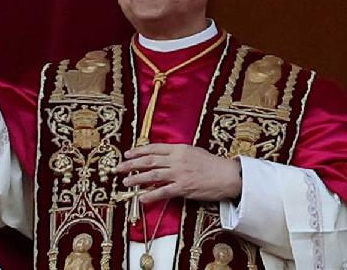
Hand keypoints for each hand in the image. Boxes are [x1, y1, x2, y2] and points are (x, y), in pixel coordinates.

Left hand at [115, 143, 241, 203]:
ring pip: (153, 176)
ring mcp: (179, 174)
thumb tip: (161, 155)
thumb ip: (177, 152)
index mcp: (179, 149)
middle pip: (149, 161)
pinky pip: (163, 192)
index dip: (138, 151)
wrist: (227, 175)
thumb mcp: (193, 151)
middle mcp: (177, 160)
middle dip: (131, 164)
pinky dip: (151, 195)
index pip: (153, 148)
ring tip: (126, 182)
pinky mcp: (183, 188)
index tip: (127, 154)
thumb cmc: (211, 163)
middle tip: (119, 168)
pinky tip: (141, 198)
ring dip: (137, 179)